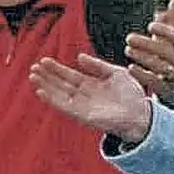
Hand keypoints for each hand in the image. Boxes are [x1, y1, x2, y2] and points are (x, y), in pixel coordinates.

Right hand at [26, 54, 154, 142]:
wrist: (141, 113)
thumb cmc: (132, 95)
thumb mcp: (116, 73)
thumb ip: (97, 65)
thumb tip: (79, 57)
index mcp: (91, 85)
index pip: (69, 75)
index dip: (56, 68)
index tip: (44, 60)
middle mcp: (83, 96)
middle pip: (60, 84)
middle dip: (47, 76)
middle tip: (34, 67)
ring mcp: (81, 106)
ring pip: (58, 94)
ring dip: (45, 86)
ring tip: (33, 76)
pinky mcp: (81, 115)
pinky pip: (63, 107)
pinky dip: (51, 99)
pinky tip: (41, 91)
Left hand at [126, 21, 173, 106]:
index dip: (166, 31)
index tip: (151, 26)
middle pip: (167, 52)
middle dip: (148, 44)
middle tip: (129, 38)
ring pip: (160, 67)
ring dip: (142, 58)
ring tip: (128, 50)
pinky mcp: (170, 91)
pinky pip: (156, 83)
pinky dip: (143, 75)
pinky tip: (131, 68)